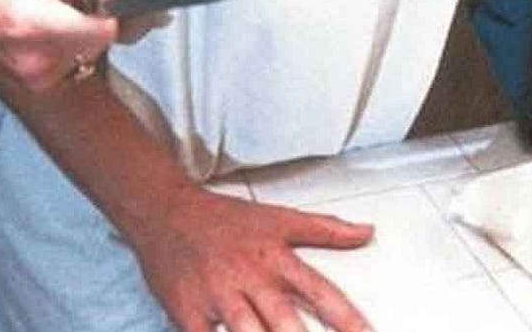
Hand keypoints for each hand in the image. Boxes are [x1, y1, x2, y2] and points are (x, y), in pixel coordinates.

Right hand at [0, 0, 122, 93]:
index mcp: (35, 25)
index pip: (104, 30)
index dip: (109, 7)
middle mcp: (38, 60)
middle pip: (100, 40)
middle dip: (91, 16)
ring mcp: (37, 78)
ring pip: (88, 52)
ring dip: (79, 31)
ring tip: (49, 14)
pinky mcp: (36, 85)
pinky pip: (71, 62)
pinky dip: (65, 45)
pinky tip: (41, 30)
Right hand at [130, 185, 374, 331]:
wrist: (165, 211)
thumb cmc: (224, 219)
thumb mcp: (279, 217)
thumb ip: (325, 229)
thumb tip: (367, 232)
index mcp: (276, 257)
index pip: (321, 292)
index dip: (347, 319)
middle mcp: (250, 278)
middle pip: (284, 320)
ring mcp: (218, 296)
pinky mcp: (188, 312)